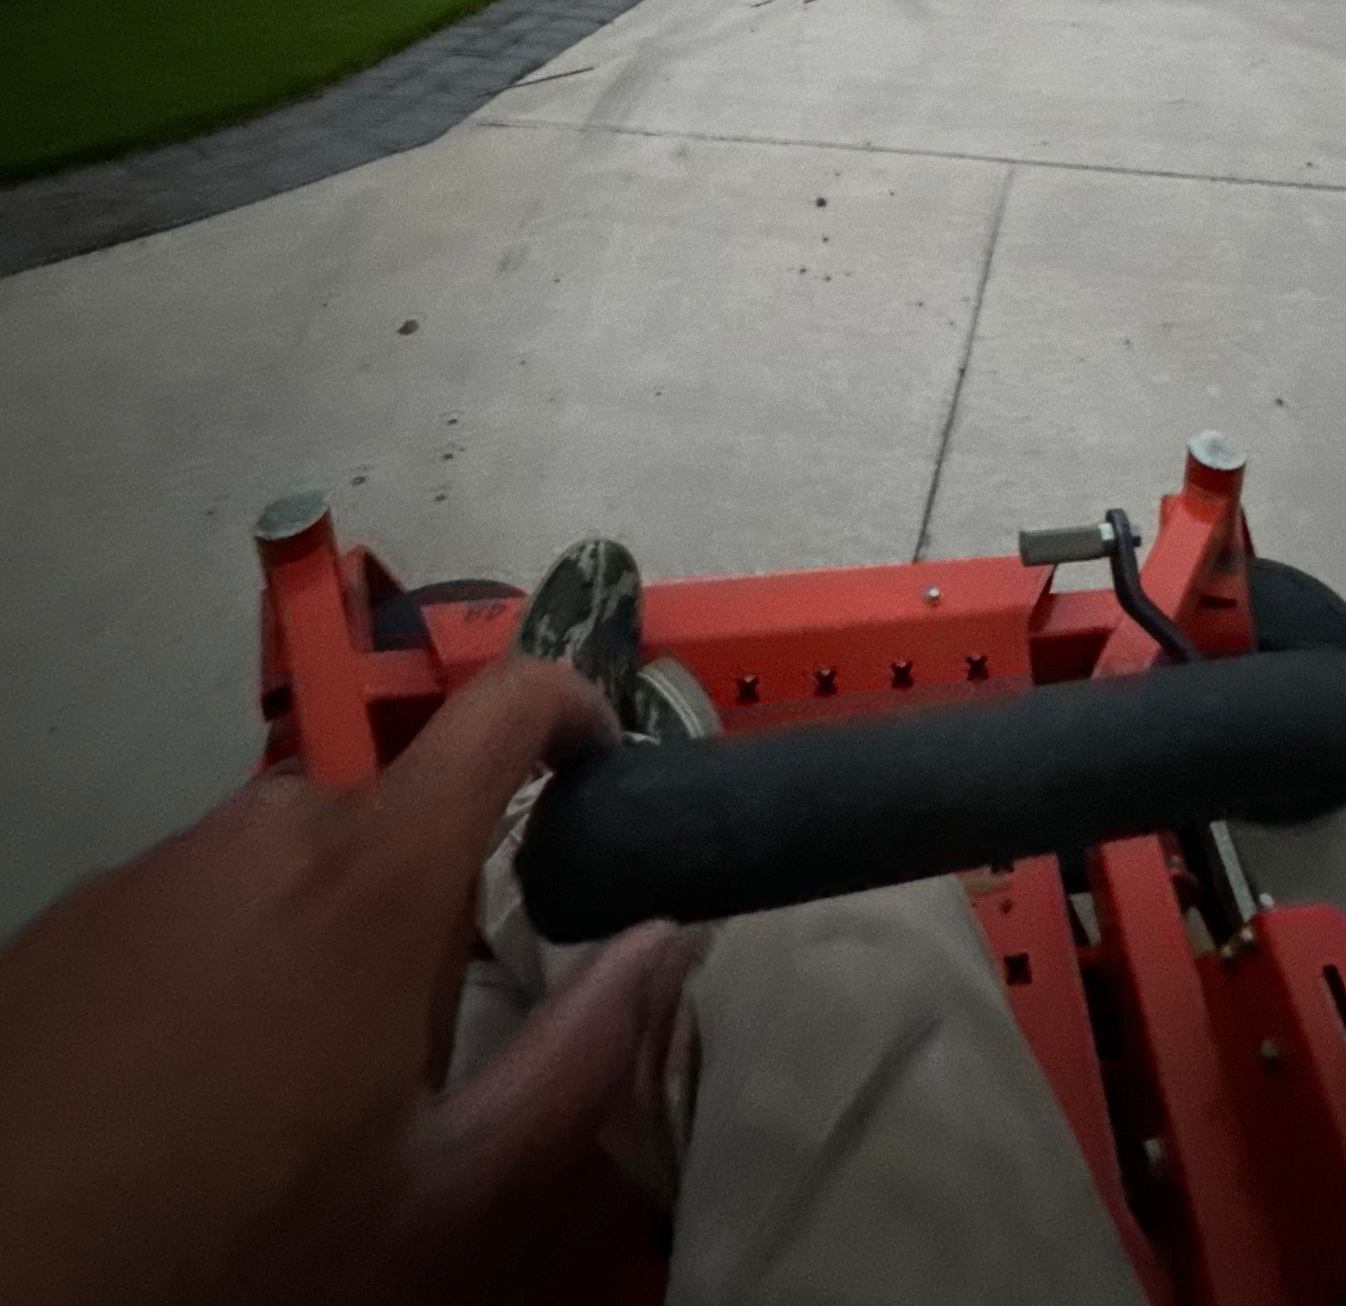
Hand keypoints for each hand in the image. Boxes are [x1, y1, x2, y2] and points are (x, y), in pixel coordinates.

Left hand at [0, 658, 699, 1305]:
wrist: (0, 1284)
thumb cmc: (237, 1252)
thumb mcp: (445, 1198)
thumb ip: (582, 1056)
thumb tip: (670, 939)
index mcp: (377, 875)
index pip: (506, 707)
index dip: (574, 706)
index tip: (600, 763)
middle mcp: (266, 831)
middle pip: (393, 817)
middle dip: (424, 904)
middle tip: (408, 1047)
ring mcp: (154, 866)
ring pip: (285, 864)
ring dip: (314, 938)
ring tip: (282, 1090)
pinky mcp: (70, 917)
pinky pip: (185, 905)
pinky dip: (214, 966)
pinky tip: (184, 1088)